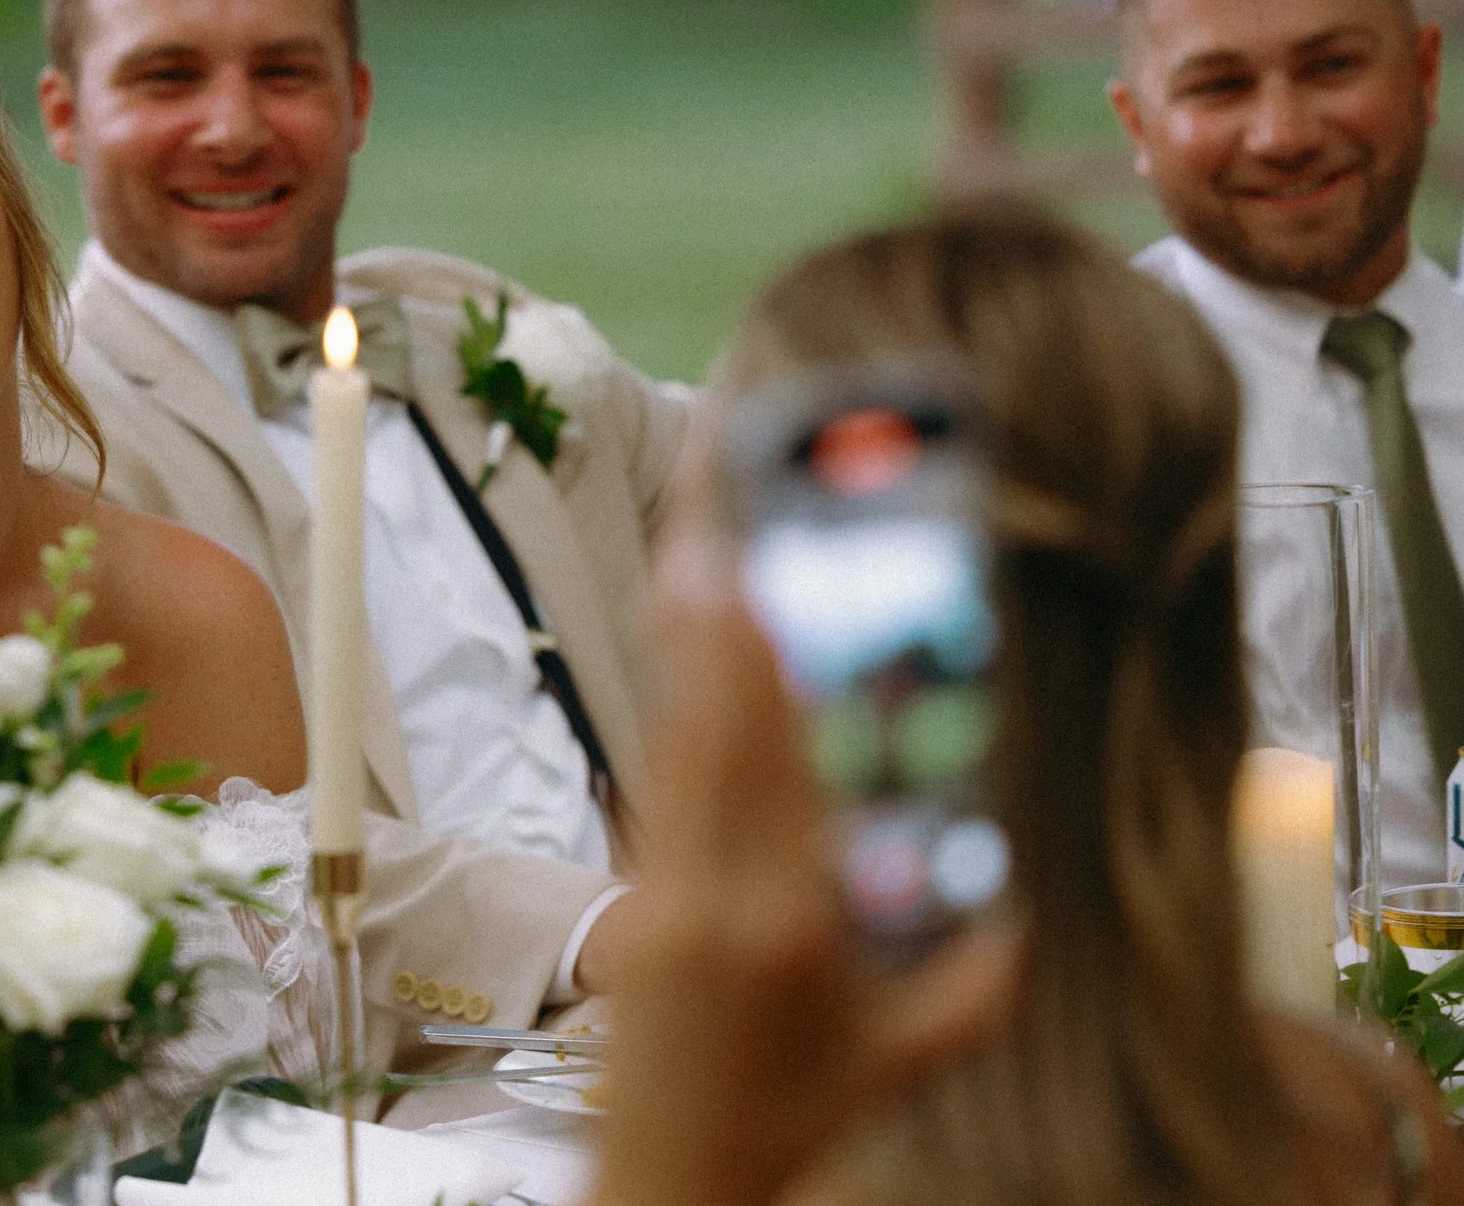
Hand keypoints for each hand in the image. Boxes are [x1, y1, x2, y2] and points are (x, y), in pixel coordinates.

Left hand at [593, 519, 1018, 1205]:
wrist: (672, 1179)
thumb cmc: (787, 1121)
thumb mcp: (904, 1061)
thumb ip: (977, 985)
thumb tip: (1034, 914)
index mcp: (790, 925)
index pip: (771, 765)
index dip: (753, 666)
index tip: (751, 583)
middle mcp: (714, 896)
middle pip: (707, 731)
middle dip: (707, 627)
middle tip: (707, 528)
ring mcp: (660, 894)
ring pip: (670, 748)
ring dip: (678, 655)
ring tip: (686, 561)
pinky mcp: (634, 901)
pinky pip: (652, 788)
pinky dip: (667, 717)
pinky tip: (676, 664)